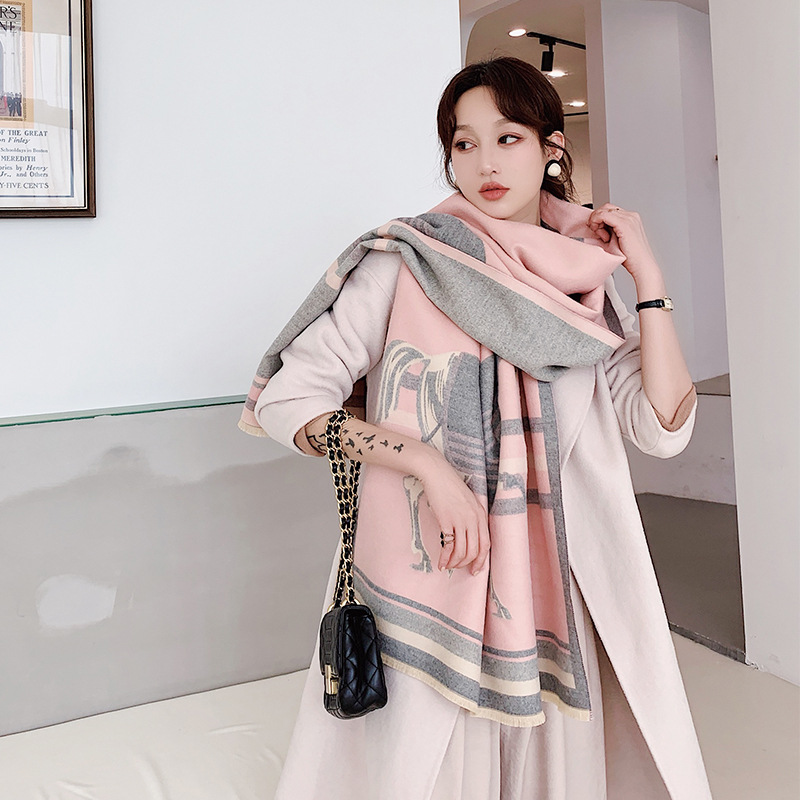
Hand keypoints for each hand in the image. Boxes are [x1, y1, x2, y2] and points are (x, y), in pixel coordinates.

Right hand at [418, 460, 489, 575]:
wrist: (437, 474)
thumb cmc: (450, 486)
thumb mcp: (468, 501)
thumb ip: (472, 517)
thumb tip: (468, 536)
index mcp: (481, 514)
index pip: (486, 544)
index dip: (481, 560)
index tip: (475, 569)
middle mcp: (474, 519)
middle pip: (475, 550)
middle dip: (467, 564)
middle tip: (460, 569)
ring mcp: (461, 520)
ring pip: (462, 551)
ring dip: (455, 562)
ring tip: (448, 565)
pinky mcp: (446, 520)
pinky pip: (448, 546)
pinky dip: (445, 558)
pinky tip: (441, 562)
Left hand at [586, 203, 659, 278]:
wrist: (642, 265)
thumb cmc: (631, 258)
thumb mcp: (617, 240)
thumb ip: (609, 230)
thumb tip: (595, 226)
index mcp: (631, 218)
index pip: (609, 209)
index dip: (599, 218)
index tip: (597, 231)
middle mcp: (631, 216)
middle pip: (605, 207)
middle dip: (596, 219)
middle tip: (596, 233)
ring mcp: (629, 218)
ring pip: (603, 210)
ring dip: (597, 223)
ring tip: (603, 237)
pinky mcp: (624, 224)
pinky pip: (603, 215)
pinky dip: (597, 224)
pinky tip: (603, 236)